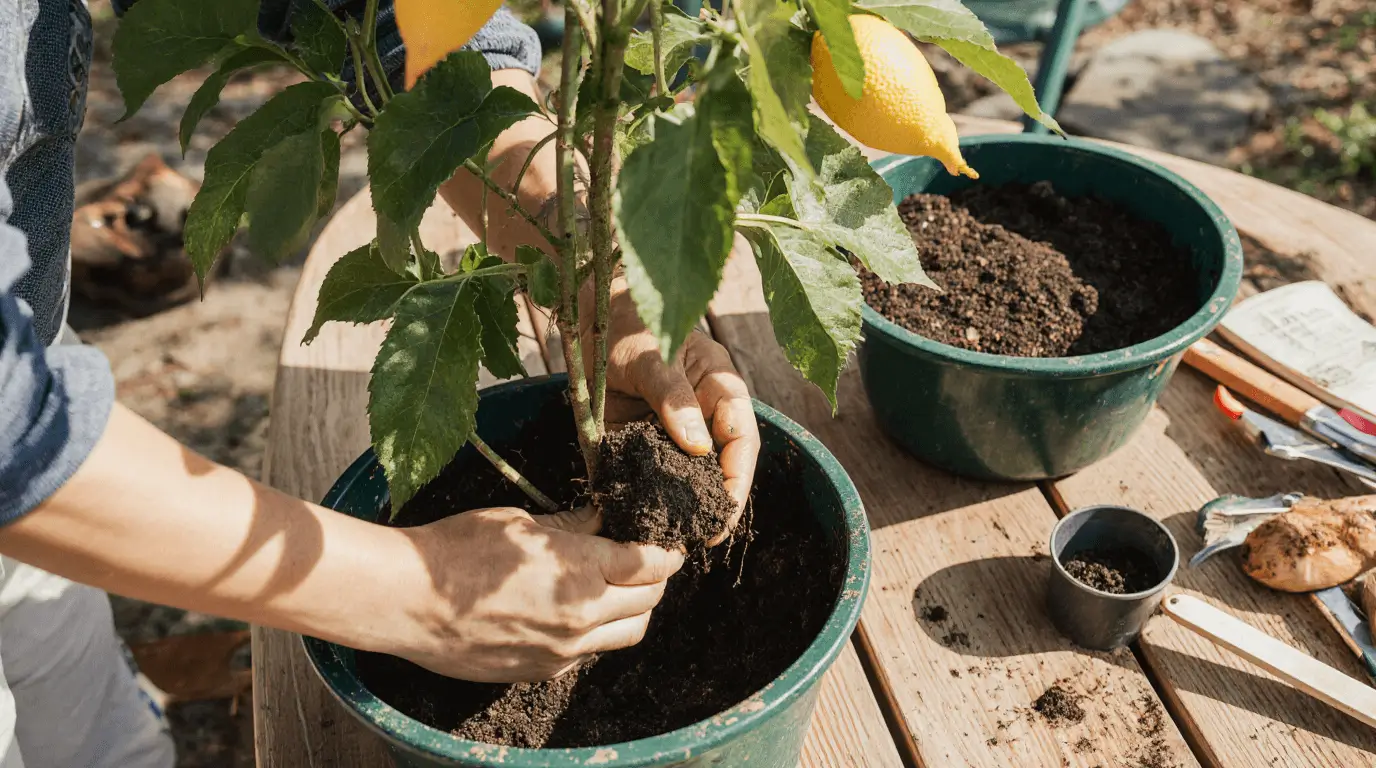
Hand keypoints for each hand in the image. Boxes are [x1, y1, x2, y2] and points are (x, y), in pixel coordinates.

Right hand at [396, 507, 683, 681]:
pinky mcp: (542, 671)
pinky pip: (590, 653)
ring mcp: (563, 651)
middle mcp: (580, 617)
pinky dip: (597, 632)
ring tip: (618, 588)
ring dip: (634, 611)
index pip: (649, 565)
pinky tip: (576, 611)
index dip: (666, 553)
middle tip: (647, 562)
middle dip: (656, 579)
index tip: (669, 545)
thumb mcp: (520, 523)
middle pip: (649, 602)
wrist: (405, 602)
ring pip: (628, 634)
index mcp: (578, 570)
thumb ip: (570, 527)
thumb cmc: (456, 551)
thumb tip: (602, 520)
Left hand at [584, 277, 760, 545]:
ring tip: (667, 539)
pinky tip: (631, 522)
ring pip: (683, 480)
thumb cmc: (630, 324)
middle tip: (696, 537)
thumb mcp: (651, 355)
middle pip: (717, 469)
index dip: (737, 479)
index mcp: (718, 389)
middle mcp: (700, 416)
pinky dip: (639, 499)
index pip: (740, 441)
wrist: (589, 316)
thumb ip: (673, 396)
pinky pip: (643, 477)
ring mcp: (669, 433)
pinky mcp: (636, 443)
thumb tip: (700, 447)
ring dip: (677, 507)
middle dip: (711, 504)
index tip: (723, 511)